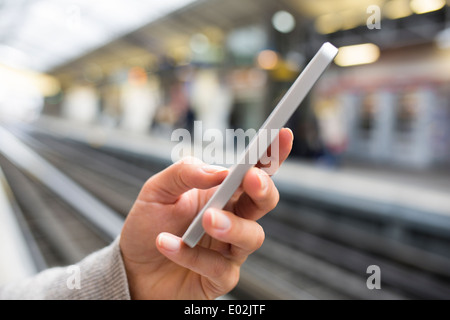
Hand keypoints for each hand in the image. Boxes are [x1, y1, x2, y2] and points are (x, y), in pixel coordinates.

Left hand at [119, 128, 293, 298]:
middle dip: (263, 188)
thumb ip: (185, 173)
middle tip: (251, 178)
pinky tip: (166, 245)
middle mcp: (232, 218)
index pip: (253, 171)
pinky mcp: (221, 278)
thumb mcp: (157, 190)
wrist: (132, 269)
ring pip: (252, 237)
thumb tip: (220, 171)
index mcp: (222, 193)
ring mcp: (229, 249)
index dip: (272, 154)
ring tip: (206, 219)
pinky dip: (191, 255)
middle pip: (264, 202)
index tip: (283, 133)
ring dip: (232, 226)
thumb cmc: (148, 225)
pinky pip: (220, 267)